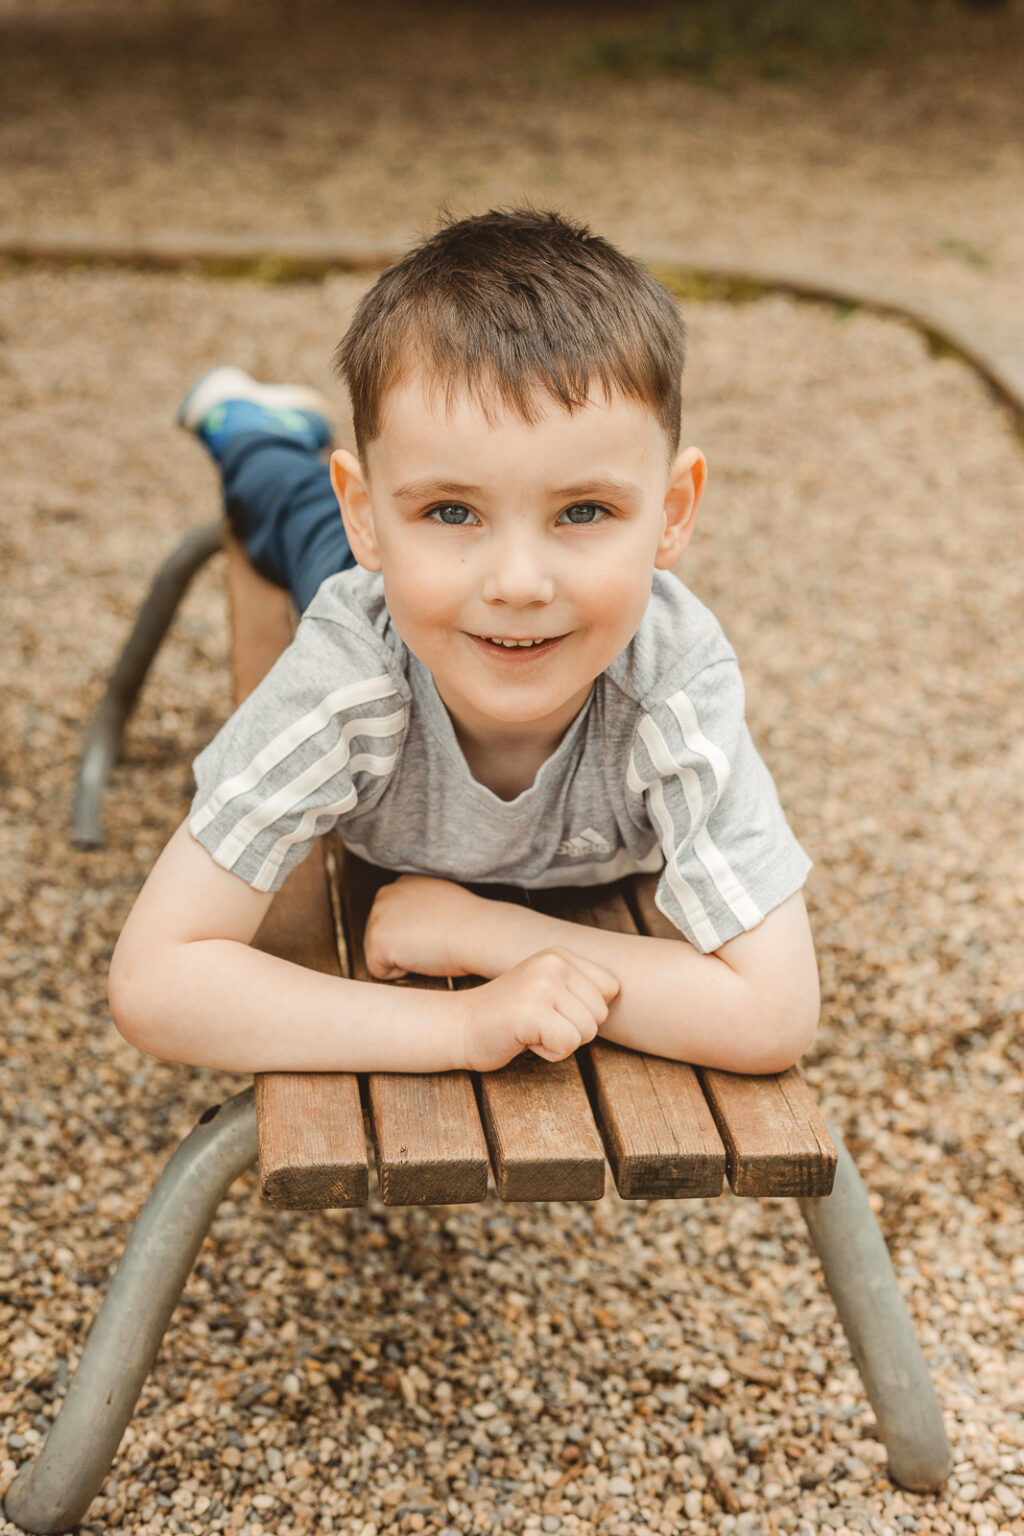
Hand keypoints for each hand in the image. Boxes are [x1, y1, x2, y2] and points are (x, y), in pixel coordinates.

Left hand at [364, 875, 483, 979]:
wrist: (478, 932)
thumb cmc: (470, 922)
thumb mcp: (442, 899)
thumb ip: (421, 904)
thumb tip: (416, 923)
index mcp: (401, 883)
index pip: (393, 921)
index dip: (414, 935)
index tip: (435, 933)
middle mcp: (384, 894)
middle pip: (381, 937)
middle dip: (404, 946)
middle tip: (433, 941)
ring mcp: (377, 916)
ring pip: (378, 954)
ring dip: (402, 959)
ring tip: (429, 947)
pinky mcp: (378, 941)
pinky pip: (380, 971)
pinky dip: (400, 974)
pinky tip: (422, 958)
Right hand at [454, 948, 619, 1071]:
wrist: (460, 1026)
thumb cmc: (509, 1017)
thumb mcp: (548, 989)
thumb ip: (580, 988)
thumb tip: (627, 994)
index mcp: (560, 955)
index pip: (611, 988)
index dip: (587, 1010)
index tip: (553, 1010)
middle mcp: (554, 964)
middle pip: (601, 1014)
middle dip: (573, 1029)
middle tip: (538, 1022)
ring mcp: (542, 986)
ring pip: (587, 1032)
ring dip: (560, 1042)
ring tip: (530, 1029)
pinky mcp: (532, 1011)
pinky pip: (568, 1044)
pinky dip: (549, 1052)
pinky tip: (525, 1039)